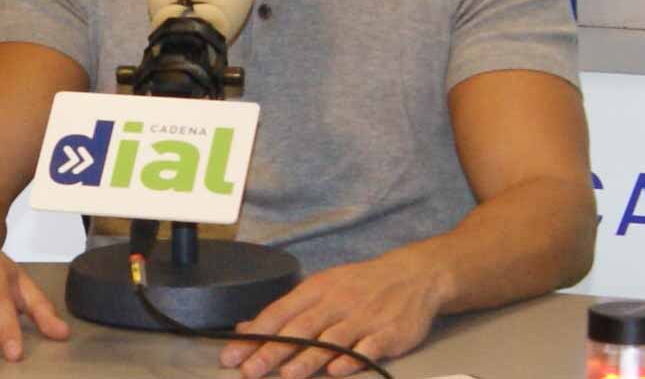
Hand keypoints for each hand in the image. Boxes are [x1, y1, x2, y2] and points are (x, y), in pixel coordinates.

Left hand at [219, 244, 448, 378]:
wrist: (413, 275)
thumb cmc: (360, 285)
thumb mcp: (322, 288)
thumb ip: (287, 311)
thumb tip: (247, 329)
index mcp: (317, 290)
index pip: (280, 313)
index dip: (255, 335)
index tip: (232, 355)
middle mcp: (336, 302)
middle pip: (301, 328)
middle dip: (273, 350)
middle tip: (250, 370)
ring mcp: (362, 317)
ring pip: (331, 339)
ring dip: (308, 358)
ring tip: (288, 374)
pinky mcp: (387, 332)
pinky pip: (367, 346)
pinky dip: (352, 358)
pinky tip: (337, 369)